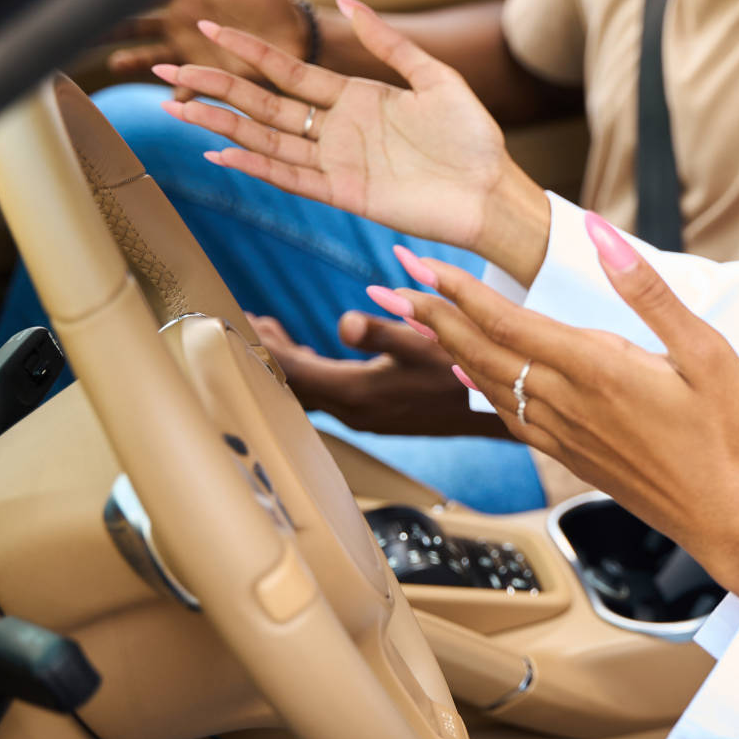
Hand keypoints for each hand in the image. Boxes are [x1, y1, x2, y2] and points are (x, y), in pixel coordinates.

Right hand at [107, 0, 305, 92]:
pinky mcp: (207, 75)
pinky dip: (180, 90)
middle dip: (108, 26)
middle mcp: (180, 25)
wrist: (294, 34)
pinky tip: (172, 94)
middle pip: (134, 25)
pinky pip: (188, 86)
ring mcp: (190, 52)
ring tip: (116, 63)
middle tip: (77, 26)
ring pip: (152, 56)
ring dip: (134, 60)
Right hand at [155, 0, 542, 264]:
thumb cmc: (473, 138)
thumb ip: (389, 43)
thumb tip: (346, 0)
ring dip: (223, 124)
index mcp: (356, 97)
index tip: (208, 27)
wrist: (493, 191)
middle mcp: (338, 129)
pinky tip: (223, 150)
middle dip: (216, 86)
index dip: (248, 50)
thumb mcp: (435, 77)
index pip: (287, 70)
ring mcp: (337, 162)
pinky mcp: (346, 194)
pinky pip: (292, 177)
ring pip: (267, 139)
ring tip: (178, 107)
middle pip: (264, 104)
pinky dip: (257, 165)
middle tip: (166, 70)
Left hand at [252, 313, 503, 438]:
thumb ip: (381, 329)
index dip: (265, 347)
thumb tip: (344, 321)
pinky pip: (330, 394)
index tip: (241, 322)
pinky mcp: (377, 415)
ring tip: (273, 331)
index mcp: (356, 393)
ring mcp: (365, 417)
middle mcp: (353, 412)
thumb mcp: (426, 340)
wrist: (496, 409)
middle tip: (250, 323)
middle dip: (269, 354)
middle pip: (294, 384)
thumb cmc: (463, 370)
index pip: (292, 371)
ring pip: (311, 390)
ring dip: (291, 362)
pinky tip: (315, 353)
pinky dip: (313, 371)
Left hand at [392, 217, 738, 602]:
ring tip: (415, 321)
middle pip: (481, 351)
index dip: (456, 289)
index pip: (507, 321)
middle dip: (432, 313)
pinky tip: (470, 378)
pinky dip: (480, 388)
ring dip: (447, 347)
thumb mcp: (707, 351)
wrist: (731, 518)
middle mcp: (568, 403)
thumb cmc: (731, 436)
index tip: (418, 262)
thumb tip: (601, 236)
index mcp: (596, 370)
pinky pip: (510, 415)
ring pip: (489, 384)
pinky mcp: (573, 457)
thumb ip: (649, 292)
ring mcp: (566, 435)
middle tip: (393, 283)